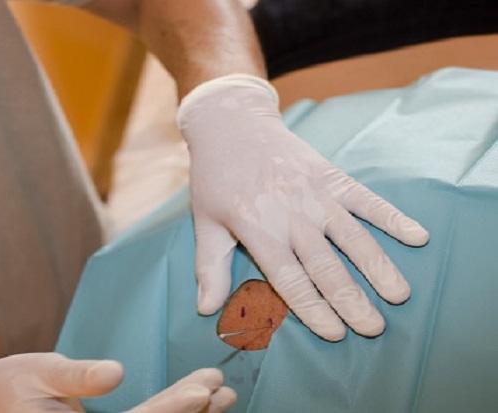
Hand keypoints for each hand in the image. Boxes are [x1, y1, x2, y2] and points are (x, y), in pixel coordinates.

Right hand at [0, 353, 235, 412]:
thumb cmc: (5, 385)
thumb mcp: (37, 372)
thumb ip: (76, 376)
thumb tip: (113, 373)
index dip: (172, 410)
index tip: (203, 390)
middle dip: (189, 411)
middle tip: (222, 388)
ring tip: (220, 394)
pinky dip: (169, 411)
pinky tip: (194, 400)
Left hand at [177, 75, 429, 341]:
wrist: (231, 124)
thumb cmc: (216, 177)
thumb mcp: (205, 222)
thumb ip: (210, 267)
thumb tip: (205, 310)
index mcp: (259, 230)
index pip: (290, 279)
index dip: (313, 308)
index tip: (335, 333)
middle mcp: (292, 215)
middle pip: (326, 266)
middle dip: (351, 300)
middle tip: (374, 329)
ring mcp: (315, 194)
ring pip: (352, 237)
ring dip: (378, 267)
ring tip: (399, 295)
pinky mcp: (331, 175)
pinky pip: (366, 199)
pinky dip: (392, 217)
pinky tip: (417, 236)